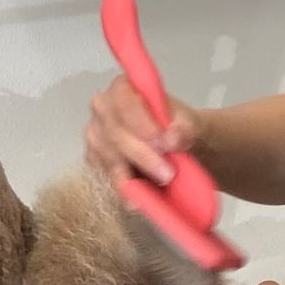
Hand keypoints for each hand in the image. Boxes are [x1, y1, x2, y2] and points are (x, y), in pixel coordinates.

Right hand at [85, 76, 197, 190]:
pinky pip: (104, 174)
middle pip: (114, 132)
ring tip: (158, 185)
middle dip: (141, 155)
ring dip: (132, 173)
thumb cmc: (178, 128)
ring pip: (107, 156)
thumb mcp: (191, 124)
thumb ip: (185, 128)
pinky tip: (139, 197)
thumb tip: (172, 139)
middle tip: (167, 173)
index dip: (140, 122)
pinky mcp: (94, 159)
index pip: (124, 101)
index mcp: (123, 88)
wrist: (174, 148)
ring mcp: (96, 134)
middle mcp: (103, 108)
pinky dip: (123, 186)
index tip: (163, 143)